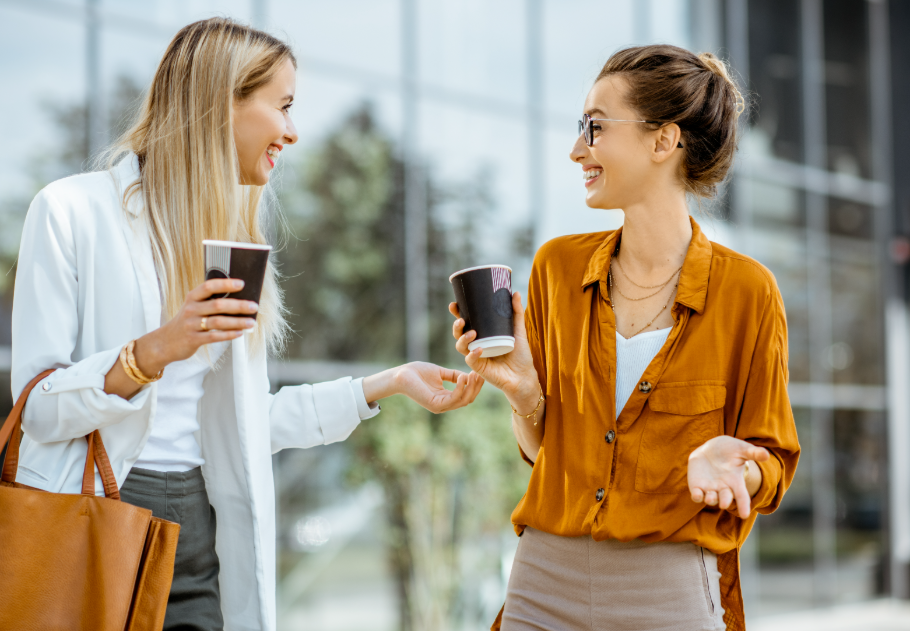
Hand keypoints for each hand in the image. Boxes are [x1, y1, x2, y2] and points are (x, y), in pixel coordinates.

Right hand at [135, 278, 258, 374]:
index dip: (226, 284)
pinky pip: (214, 337)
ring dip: (237, 322)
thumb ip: (210, 302)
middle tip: (254, 306)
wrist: (164, 342)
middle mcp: (191, 309)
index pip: (209, 286)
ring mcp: (191, 325)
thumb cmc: (187, 322)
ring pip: (218, 322)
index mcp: (192, 297)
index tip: (242, 284)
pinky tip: (240, 333)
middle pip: (217, 305)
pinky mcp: (193, 339)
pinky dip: (228, 335)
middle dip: (238, 305)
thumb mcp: (193, 307)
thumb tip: (240, 299)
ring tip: (251, 322)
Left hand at [362, 362, 483, 413]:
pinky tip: (463, 377)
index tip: (480, 373)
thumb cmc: (417, 372)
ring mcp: (440, 407)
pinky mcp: (435, 405)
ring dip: (471, 388)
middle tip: (480, 374)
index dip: (474, 386)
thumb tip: (467, 375)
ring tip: (474, 374)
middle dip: (476, 388)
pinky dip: (461, 388)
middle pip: (467, 400)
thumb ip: (453, 375)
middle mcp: (444, 405)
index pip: (466, 396)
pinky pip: (453, 398)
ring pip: (463, 401)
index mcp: (445, 398)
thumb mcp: (440, 372)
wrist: (401, 374)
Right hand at [449, 293, 538, 405]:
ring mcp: (476, 357)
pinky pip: (470, 360)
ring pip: (460, 347)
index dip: (458, 314)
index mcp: (482, 335)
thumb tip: (515, 293)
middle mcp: (476, 345)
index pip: (467, 323)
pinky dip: (473, 354)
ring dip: (462, 339)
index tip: (454, 305)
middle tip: (460, 319)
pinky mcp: (480, 368)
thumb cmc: (520, 355)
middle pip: (459, 334)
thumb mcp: (519, 331)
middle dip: (456, 326)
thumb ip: (516, 313)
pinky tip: (479, 349)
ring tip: (472, 332)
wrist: (525, 376)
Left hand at [687, 435, 768, 518]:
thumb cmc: (730, 450)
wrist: (711, 448)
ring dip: (711, 499)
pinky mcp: (697, 486)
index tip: (745, 515)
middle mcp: (723, 488)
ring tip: (711, 498)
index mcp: (735, 481)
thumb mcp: (742, 449)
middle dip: (725, 501)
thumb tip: (766, 455)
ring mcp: (710, 488)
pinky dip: (697, 496)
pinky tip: (697, 495)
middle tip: (724, 504)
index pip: (741, 496)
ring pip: (711, 499)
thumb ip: (753, 453)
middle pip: (725, 498)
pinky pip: (697, 495)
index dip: (743, 506)